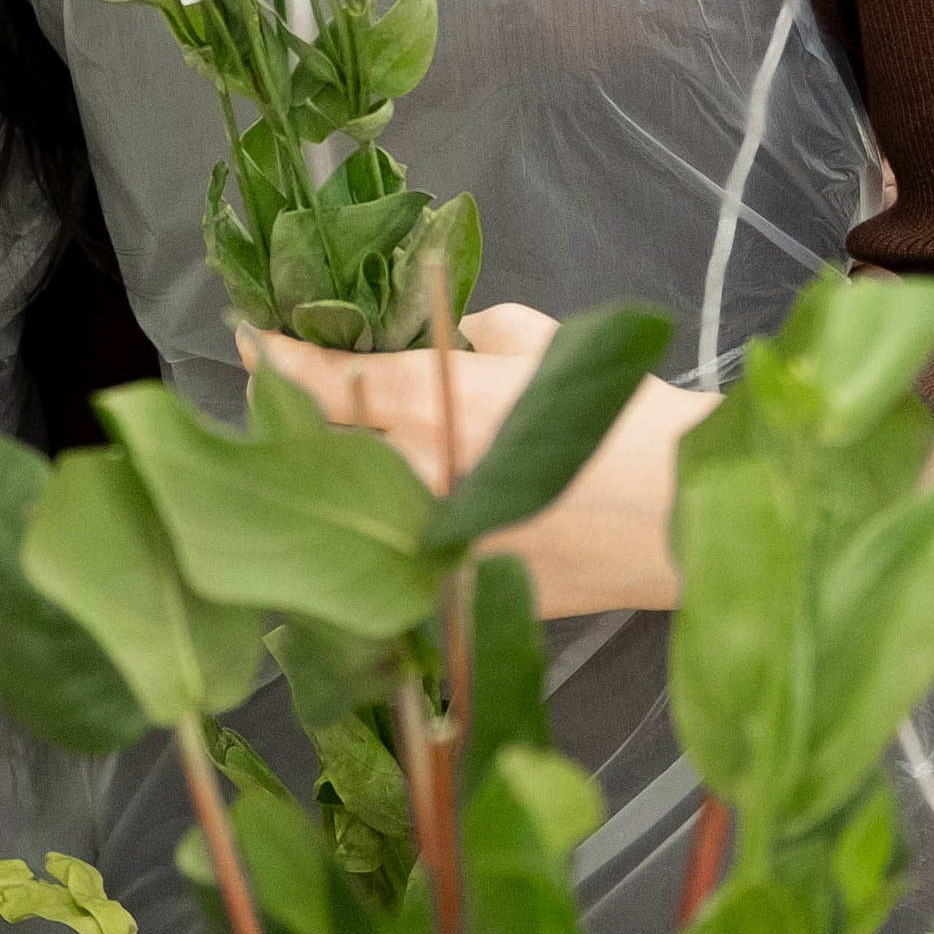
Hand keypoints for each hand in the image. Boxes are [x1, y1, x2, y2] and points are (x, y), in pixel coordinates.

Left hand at [236, 302, 717, 616]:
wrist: (685, 517)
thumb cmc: (620, 414)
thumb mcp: (542, 343)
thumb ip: (481, 335)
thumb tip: (457, 343)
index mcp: (423, 400)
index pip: (319, 380)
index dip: (274, 359)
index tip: (248, 341)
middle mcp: (407, 474)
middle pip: (316, 450)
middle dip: (293, 425)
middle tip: (284, 403)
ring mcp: (425, 544)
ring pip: (347, 516)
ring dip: (336, 489)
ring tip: (334, 466)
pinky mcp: (455, 597)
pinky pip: (398, 565)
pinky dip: (389, 546)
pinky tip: (392, 532)